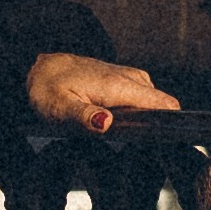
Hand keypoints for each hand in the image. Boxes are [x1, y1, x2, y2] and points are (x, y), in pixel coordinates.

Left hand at [26, 54, 180, 134]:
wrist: (40, 66)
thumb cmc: (48, 87)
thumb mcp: (59, 108)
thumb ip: (83, 117)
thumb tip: (106, 124)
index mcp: (118, 86)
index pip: (165, 104)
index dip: (170, 124)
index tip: (164, 143)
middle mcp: (129, 79)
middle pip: (162, 106)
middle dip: (155, 126)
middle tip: (133, 144)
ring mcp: (128, 77)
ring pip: (153, 103)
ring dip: (144, 119)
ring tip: (124, 135)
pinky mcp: (123, 80)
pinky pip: (142, 98)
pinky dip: (137, 112)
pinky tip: (119, 122)